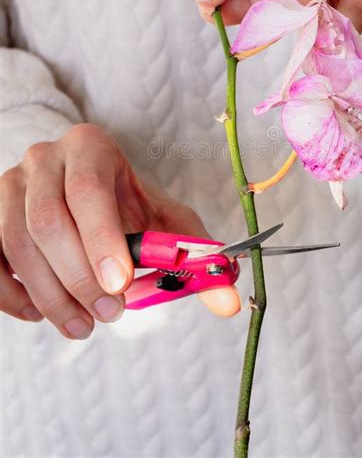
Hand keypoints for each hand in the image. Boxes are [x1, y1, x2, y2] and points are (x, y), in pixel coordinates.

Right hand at [0, 124, 239, 338]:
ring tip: (83, 325)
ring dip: (50, 294)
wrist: (84, 187)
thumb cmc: (128, 203)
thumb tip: (228, 303)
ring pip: (16, 242)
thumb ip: (196, 254)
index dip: (101, 239)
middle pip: (47, 219)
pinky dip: (12, 294)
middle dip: (78, 278)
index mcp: (90, 147)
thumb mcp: (166, 219)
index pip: (88, 189)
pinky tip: (41, 312)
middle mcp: (45, 158)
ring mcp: (9, 183)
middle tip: (109, 315)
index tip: (120, 286)